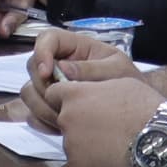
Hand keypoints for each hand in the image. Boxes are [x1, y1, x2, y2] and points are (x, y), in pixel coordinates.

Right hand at [20, 29, 134, 124]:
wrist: (137, 111)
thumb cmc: (130, 83)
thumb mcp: (118, 71)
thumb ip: (93, 69)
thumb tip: (62, 69)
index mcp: (76, 47)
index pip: (47, 38)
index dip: (41, 52)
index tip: (47, 72)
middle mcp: (60, 64)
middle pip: (32, 66)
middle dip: (43, 86)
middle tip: (61, 102)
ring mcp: (53, 86)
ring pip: (29, 92)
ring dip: (42, 107)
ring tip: (66, 119)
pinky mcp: (50, 107)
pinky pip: (32, 113)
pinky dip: (43, 122)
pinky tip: (63, 128)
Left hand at [50, 77, 165, 166]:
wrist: (164, 140)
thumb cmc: (148, 110)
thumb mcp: (120, 83)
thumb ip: (94, 86)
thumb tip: (85, 89)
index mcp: (75, 95)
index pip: (53, 94)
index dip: (66, 99)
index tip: (79, 104)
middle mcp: (68, 118)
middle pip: (62, 120)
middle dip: (77, 122)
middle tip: (102, 126)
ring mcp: (71, 144)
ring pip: (70, 142)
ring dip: (84, 143)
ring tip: (112, 144)